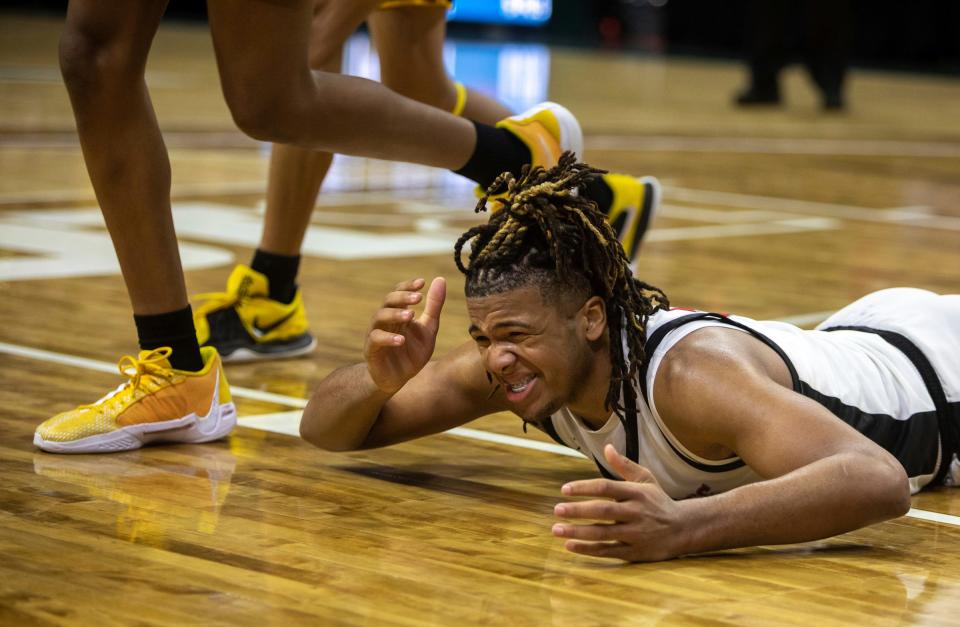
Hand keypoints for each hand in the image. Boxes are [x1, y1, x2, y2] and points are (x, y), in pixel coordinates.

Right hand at [364, 277, 445, 393]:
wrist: (398, 380)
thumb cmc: (412, 353)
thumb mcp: (428, 330)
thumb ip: (433, 307)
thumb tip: (440, 279)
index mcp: (398, 314)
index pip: (399, 293)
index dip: (408, 286)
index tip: (422, 282)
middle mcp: (385, 320)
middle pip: (388, 301)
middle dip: (402, 297)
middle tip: (419, 297)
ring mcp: (376, 333)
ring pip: (379, 317)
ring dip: (394, 314)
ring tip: (410, 315)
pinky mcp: (371, 350)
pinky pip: (375, 339)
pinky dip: (387, 338)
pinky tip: (401, 340)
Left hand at [552, 444, 685, 561]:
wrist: (684, 528)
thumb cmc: (659, 501)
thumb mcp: (646, 479)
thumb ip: (624, 465)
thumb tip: (606, 447)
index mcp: (636, 492)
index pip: (606, 488)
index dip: (584, 488)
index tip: (564, 490)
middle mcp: (636, 512)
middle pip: (603, 511)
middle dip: (578, 510)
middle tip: (556, 510)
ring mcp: (635, 534)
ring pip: (603, 533)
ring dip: (578, 532)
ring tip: (556, 529)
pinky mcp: (635, 552)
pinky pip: (608, 551)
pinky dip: (588, 549)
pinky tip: (570, 545)